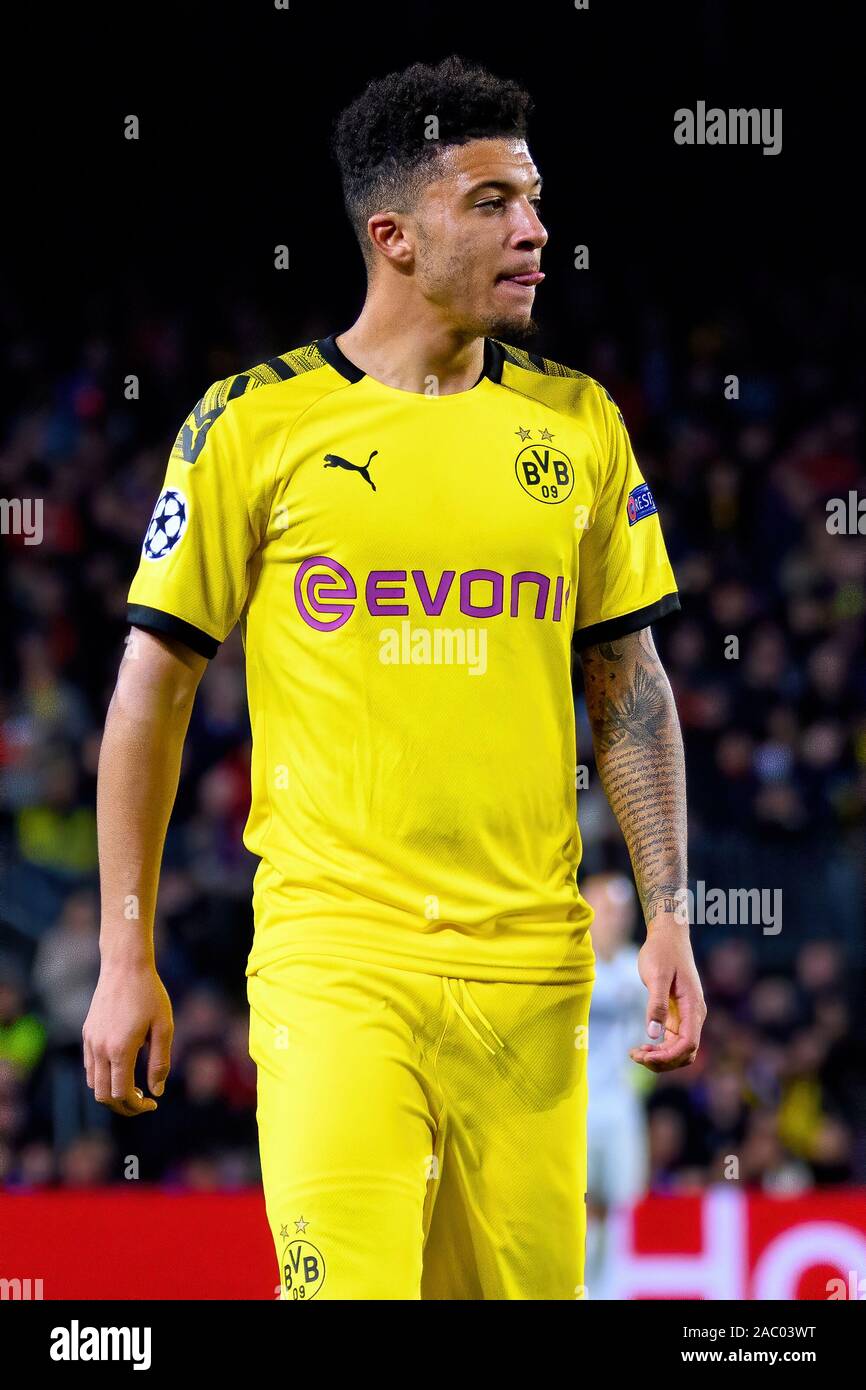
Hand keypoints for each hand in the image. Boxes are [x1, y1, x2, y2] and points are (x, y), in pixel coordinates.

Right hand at [83, 960, 172, 1115]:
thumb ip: (160, 1062)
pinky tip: (122, 1069)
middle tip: (142, 1103)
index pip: (121, 1094)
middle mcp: (100, 1049)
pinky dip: (103, 1077)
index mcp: (120, 1050)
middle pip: (103, 1096)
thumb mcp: (164, 1027)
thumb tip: (156, 1091)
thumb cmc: (150, 994)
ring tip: (133, 1088)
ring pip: (93, 1083)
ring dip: (111, 1092)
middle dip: (123, 1106)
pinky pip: (90, 1066)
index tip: (152, 1103)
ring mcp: (90, 1041)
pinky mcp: (87, 1033)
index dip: (137, 1106)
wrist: (125, 966)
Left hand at [629, 917, 705, 1071]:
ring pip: (678, 1050)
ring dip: (659, 1058)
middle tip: (635, 1055)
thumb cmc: (662, 952)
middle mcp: (694, 1016)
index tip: (646, 1056)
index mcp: (693, 1007)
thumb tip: (653, 1034)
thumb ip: (656, 1004)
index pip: (689, 1044)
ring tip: (634, 1054)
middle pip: (685, 1053)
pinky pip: (672, 1041)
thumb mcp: (656, 976)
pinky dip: (658, 1049)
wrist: (668, 936)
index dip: (669, 1056)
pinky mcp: (677, 1015)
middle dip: (662, 1061)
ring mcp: (687, 1017)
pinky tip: (641, 1047)